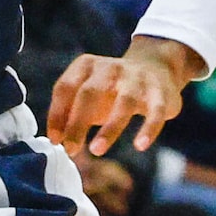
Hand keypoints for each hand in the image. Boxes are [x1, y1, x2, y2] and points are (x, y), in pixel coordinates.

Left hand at [46, 38, 198, 155]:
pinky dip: (148, 129)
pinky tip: (140, 146)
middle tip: (71, 149)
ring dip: (110, 128)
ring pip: (125, 101)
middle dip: (77, 123)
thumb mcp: (87, 95)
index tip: (55, 140)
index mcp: (86, 65)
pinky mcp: (160, 92)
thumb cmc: (111, 90)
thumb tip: (57, 141)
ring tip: (96, 150)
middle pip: (90, 92)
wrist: (155, 70)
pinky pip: (156, 111)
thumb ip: (69, 113)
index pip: (65, 87)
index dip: (57, 114)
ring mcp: (137, 78)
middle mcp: (111, 67)